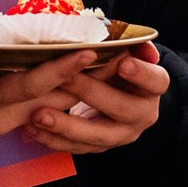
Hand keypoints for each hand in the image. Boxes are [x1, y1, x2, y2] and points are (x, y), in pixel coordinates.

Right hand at [0, 50, 99, 183]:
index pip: (31, 86)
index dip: (60, 69)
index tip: (87, 52)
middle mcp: (0, 120)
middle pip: (51, 99)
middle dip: (83, 78)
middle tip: (113, 54)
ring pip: (44, 105)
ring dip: (71, 85)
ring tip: (99, 60)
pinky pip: (31, 108)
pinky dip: (49, 90)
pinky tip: (61, 75)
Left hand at [17, 44, 171, 156]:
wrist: (121, 97)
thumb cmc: (119, 64)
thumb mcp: (126, 51)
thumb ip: (126, 43)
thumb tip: (128, 38)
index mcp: (154, 87)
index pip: (156, 80)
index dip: (141, 73)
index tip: (122, 62)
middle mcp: (143, 115)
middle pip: (122, 108)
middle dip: (91, 93)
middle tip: (64, 79)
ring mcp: (122, 135)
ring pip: (97, 136)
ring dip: (66, 126)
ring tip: (38, 115)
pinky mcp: (100, 147)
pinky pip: (77, 148)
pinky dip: (53, 140)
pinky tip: (31, 130)